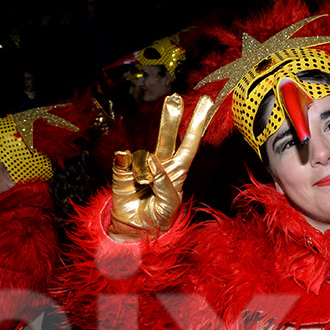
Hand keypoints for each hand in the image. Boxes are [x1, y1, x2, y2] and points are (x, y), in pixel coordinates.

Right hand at [109, 94, 212, 239]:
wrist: (134, 231)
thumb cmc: (158, 218)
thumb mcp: (169, 206)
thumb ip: (164, 184)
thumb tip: (149, 159)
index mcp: (177, 171)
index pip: (190, 144)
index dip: (198, 124)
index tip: (207, 103)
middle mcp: (161, 164)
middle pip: (169, 137)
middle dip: (172, 117)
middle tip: (176, 97)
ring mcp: (141, 166)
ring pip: (145, 150)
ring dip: (150, 155)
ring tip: (150, 169)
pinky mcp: (123, 172)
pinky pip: (124, 163)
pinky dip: (128, 169)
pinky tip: (134, 181)